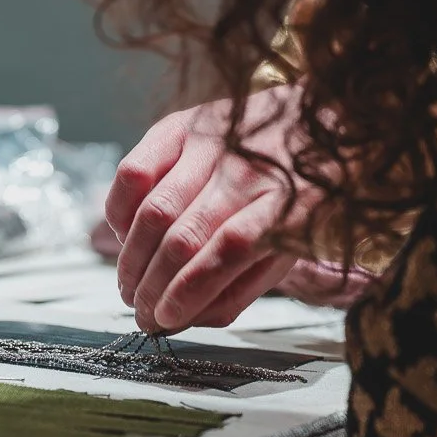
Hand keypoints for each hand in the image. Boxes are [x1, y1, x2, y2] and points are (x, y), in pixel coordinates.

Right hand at [106, 86, 312, 332]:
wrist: (317, 118)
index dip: (189, 289)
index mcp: (288, 205)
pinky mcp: (180, 125)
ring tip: (129, 285)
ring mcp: (212, 143)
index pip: (229, 249)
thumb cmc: (303, 196)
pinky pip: (132, 171)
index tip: (165, 318)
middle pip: (184, 235)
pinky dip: (119, 211)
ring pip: (153, 209)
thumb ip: (242, 287)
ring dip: (131, 259)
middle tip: (141, 312)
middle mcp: (248, 170)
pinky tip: (126, 235)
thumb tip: (185, 317)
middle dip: (151, 286)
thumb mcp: (292, 249)